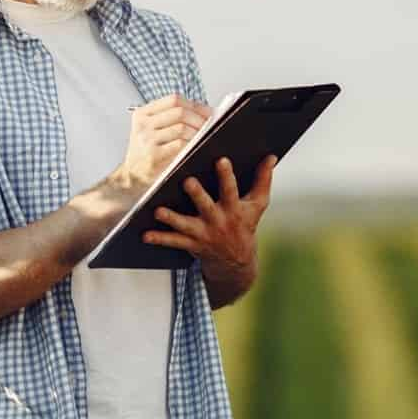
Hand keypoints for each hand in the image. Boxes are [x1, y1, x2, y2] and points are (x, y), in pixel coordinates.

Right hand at [111, 94, 211, 194]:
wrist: (131, 178)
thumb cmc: (145, 154)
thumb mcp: (149, 131)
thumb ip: (169, 119)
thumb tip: (205, 112)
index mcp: (142, 114)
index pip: (173, 100)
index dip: (195, 105)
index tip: (209, 112)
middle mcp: (142, 125)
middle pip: (179, 112)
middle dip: (200, 119)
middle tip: (211, 126)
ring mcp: (147, 140)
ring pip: (182, 128)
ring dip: (198, 133)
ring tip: (206, 138)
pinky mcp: (154, 156)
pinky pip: (180, 145)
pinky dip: (193, 145)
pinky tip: (197, 148)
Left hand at [143, 155, 277, 282]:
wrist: (237, 263)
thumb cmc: (245, 225)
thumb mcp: (257, 205)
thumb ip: (263, 179)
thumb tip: (271, 156)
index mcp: (234, 209)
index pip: (231, 190)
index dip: (227, 176)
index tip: (221, 159)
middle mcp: (218, 221)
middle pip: (207, 206)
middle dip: (197, 195)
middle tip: (188, 181)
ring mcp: (203, 234)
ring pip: (186, 226)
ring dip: (172, 218)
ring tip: (158, 210)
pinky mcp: (191, 244)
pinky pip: (174, 242)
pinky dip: (159, 239)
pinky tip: (145, 234)